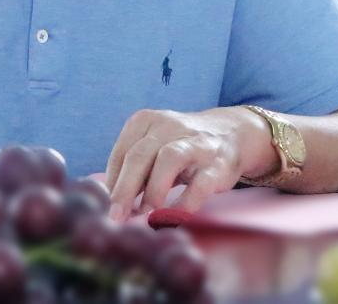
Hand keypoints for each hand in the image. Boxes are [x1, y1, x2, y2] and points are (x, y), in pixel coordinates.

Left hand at [104, 107, 275, 220]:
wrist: (231, 133)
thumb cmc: (180, 147)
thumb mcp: (154, 148)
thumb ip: (134, 171)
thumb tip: (112, 203)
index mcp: (146, 121)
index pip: (121, 152)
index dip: (112, 182)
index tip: (106, 207)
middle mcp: (169, 126)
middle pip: (140, 155)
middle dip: (125, 189)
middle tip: (116, 216)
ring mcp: (195, 142)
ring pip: (168, 159)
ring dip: (153, 191)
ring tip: (145, 215)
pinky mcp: (217, 163)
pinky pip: (200, 184)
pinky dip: (184, 203)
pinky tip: (173, 217)